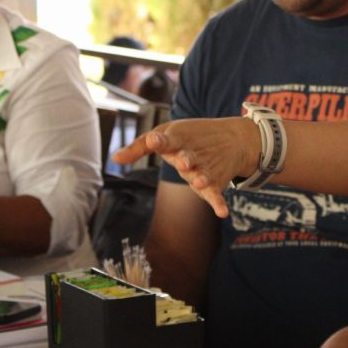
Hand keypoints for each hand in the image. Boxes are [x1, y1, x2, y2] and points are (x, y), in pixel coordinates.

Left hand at [111, 117, 259, 217]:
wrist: (232, 138)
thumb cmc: (189, 137)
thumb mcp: (164, 134)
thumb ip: (139, 147)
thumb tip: (114, 158)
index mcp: (177, 140)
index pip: (167, 140)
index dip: (160, 141)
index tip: (154, 141)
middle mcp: (192, 154)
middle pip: (188, 158)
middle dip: (186, 160)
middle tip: (183, 163)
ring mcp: (204, 168)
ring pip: (203, 174)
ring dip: (202, 178)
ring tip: (199, 182)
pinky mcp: (215, 182)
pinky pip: (216, 193)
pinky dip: (219, 202)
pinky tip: (222, 212)